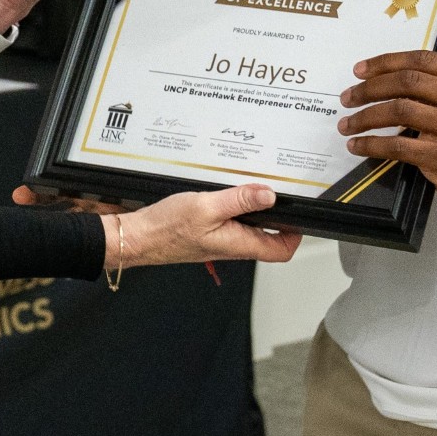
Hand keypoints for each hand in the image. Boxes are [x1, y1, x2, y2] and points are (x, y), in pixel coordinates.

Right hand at [14, 183, 301, 266]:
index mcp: (237, 244)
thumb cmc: (164, 229)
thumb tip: (270, 194)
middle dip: (280, 217)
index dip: (297, 234)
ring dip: (257, 209)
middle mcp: (231, 245)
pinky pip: (229, 222)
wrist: (134, 238)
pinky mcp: (205, 233)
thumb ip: (239, 200)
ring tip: (257, 186)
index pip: (281, 249)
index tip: (302, 212)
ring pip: (248, 228)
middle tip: (284, 193)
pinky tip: (227, 190)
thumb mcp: (205, 206)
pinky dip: (235, 207)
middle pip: (268, 238)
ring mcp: (218, 240)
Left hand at [337, 50, 436, 222]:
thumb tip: (391, 78)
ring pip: (398, 110)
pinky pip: (397, 145)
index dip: (386, 62)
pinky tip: (358, 144)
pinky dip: (371, 143)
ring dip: (365, 116)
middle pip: (407, 82)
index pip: (423, 60)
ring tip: (348, 122)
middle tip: (349, 96)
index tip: (361, 70)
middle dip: (369, 87)